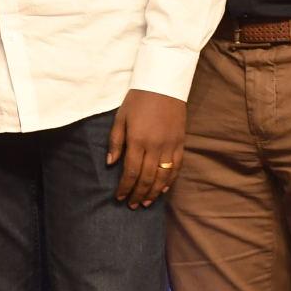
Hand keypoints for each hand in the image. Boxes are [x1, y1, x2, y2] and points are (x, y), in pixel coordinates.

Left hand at [108, 88, 187, 207]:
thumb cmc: (137, 101)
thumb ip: (115, 142)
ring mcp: (170, 146)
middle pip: (147, 177)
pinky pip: (176, 167)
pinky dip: (169, 181)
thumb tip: (111, 164)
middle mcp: (155, 146)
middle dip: (138, 193)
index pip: (131, 171)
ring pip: (163, 176)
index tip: (119, 197)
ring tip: (145, 202)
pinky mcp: (180, 144)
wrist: (163, 86)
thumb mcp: (120, 118)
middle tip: (132, 205)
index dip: (125, 187)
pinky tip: (162, 190)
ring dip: (153, 192)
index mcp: (137, 140)